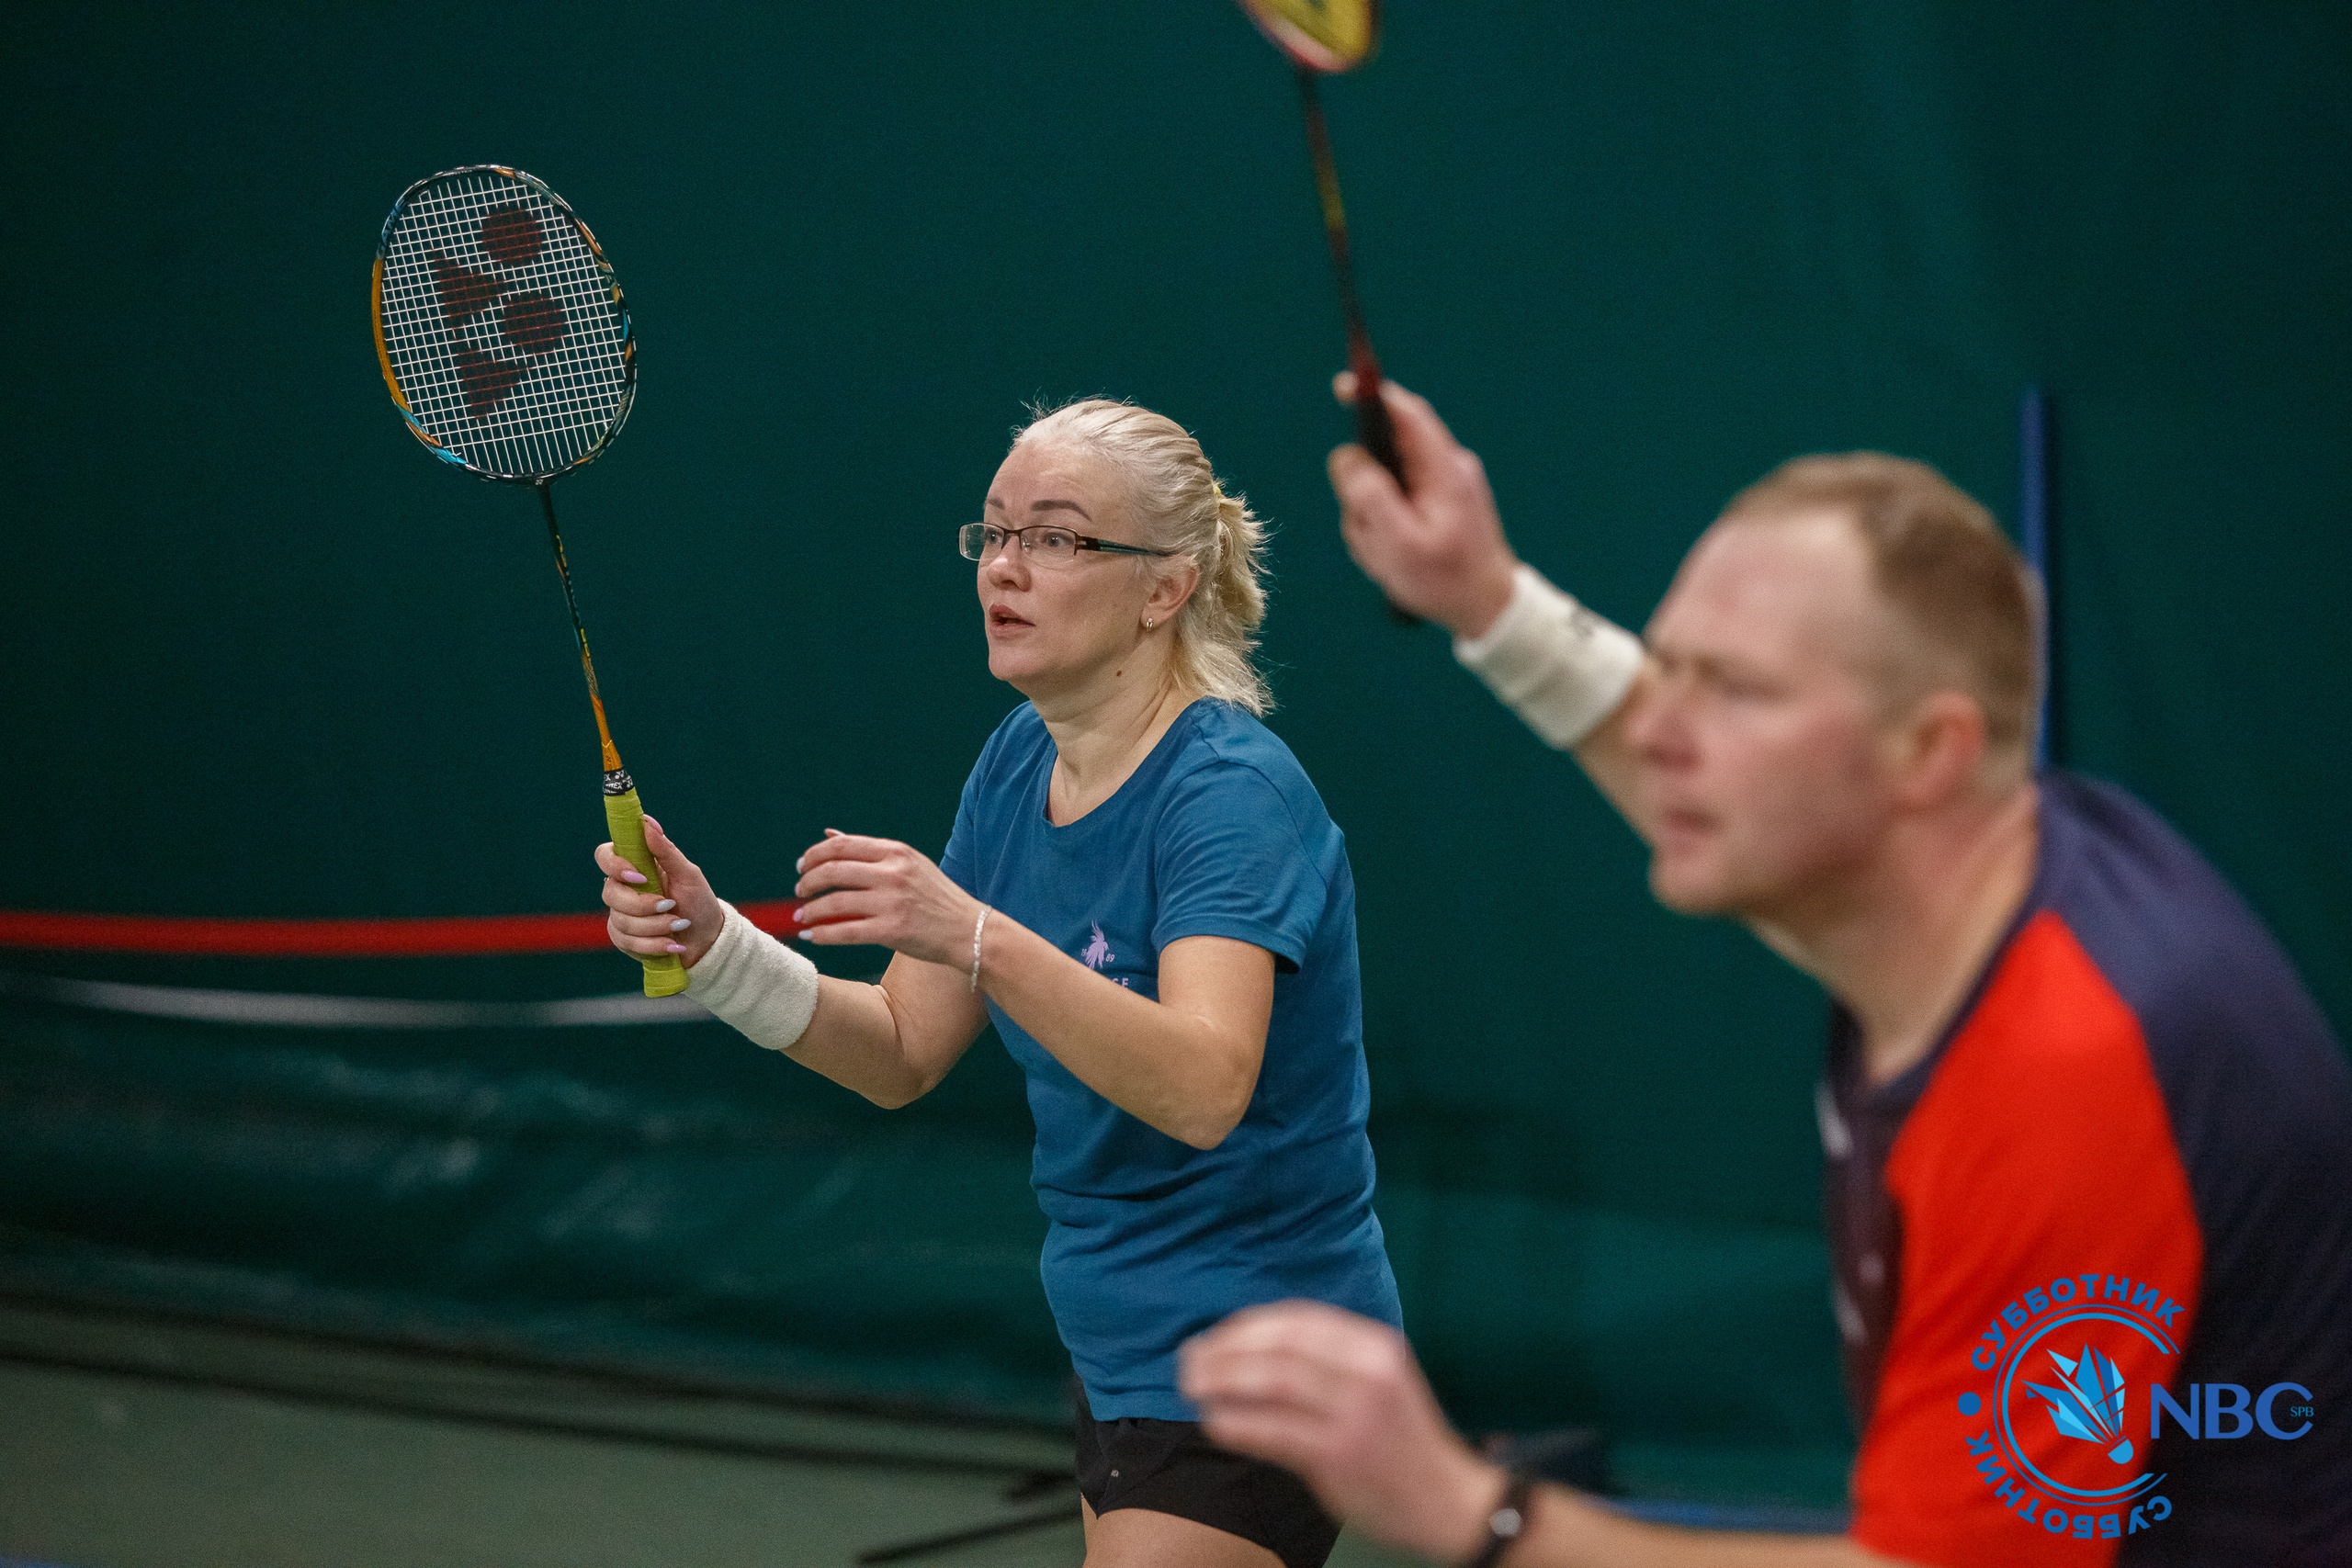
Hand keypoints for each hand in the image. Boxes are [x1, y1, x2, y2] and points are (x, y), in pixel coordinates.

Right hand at [597, 815, 725, 967]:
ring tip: (678, 926)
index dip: (615, 866)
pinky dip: (652, 944)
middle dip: (642, 905)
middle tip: (670, 906)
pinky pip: (626, 941)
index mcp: (636, 866)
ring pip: (620, 920)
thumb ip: (667, 851)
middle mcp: (622, 887)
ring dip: (654, 926)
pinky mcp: (623, 937)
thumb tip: (648, 823)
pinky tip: (671, 944)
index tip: (639, 877)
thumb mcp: (689, 874)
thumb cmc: (698, 902)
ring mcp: (620, 913)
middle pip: (610, 893)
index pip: (604, 856)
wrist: (706, 939)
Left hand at [792, 831, 981, 968]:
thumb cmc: (937, 898)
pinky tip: (812, 936)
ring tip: (802, 916)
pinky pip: (845, 931)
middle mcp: (893, 873)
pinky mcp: (892, 931)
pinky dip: (822, 934)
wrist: (968, 930)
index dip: (813, 855)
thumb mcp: (908, 864)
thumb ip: (869, 852)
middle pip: (833, 870)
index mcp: (896, 852)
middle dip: (807, 882)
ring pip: (835, 902)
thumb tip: (830, 835)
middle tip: (800, 892)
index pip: (842, 845)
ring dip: (811, 911)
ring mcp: (892, 902)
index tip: (801, 867)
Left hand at [1179, 1301, 1502, 1561]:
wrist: (1448, 1500)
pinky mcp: (1339, 1455)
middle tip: (1190, 1362)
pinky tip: (1215, 1423)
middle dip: (1224, 1349)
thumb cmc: (1401, 1441)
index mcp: (1373, 1345)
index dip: (1246, 1326)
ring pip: (1270, 1381)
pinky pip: (1271, 1431)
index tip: (1215, 1338)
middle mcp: (1366, 1370)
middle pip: (1278, 1344)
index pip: (1296, 1319)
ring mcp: (1354, 1412)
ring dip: (1222, 1380)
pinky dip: (1235, 1423)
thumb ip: (1328, 1361)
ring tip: (1193, 1388)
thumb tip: (1250, 1348)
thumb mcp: (1378, 1380)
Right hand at [1330, 373, 1519, 637]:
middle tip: (1367, 531)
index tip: (1343, 387)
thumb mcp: (1398, 542)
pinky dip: (1386, 531)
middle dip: (1363, 492)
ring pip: (1386, 485)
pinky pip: (1398, 506)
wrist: (1490, 611)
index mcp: (1442, 469)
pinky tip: (1394, 559)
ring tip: (1386, 555)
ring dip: (1373, 519)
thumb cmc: (1446, 581)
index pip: (1405, 414)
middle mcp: (1446, 469)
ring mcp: (1444, 489)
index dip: (1372, 397)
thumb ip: (1368, 496)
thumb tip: (1346, 456)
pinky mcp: (1440, 507)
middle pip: (1385, 455)